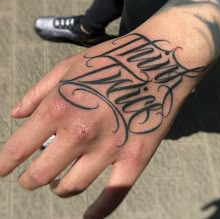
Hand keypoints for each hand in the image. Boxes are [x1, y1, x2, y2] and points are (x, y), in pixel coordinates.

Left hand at [0, 32, 205, 217]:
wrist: (158, 61)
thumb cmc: (111, 61)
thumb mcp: (68, 67)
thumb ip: (38, 92)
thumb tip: (16, 115)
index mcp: (59, 108)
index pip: (18, 148)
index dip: (4, 163)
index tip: (1, 170)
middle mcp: (80, 133)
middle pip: (41, 175)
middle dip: (30, 179)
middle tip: (31, 177)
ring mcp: (109, 149)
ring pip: (72, 186)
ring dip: (59, 188)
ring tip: (59, 183)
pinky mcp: (135, 158)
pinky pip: (113, 196)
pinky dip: (97, 212)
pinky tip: (88, 216)